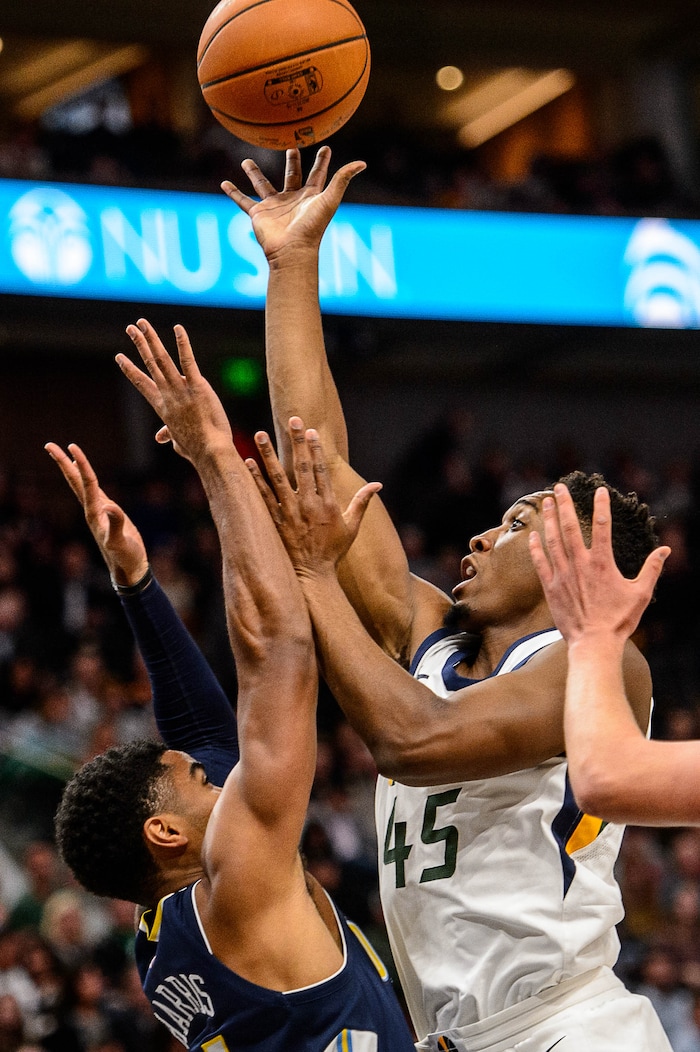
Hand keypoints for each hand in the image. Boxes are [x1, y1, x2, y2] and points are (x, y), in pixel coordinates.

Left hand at [44, 442, 148, 586]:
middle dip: (63, 462)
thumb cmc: (125, 556)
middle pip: (75, 481)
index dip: (80, 463)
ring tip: (65, 455)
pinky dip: (88, 480)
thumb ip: (116, 525)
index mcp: (95, 513)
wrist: (127, 569)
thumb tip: (110, 508)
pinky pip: (93, 492)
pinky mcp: (106, 515)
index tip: (72, 446)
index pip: (87, 482)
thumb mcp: (121, 542)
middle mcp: (92, 510)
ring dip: (72, 469)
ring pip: (81, 486)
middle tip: (49, 445)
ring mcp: (98, 512)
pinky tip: (87, 477)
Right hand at [117, 319, 232, 464]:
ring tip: (142, 323)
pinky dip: (182, 344)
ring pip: (162, 359)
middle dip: (139, 344)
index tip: (119, 357)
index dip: (130, 369)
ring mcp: (180, 389)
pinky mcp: (197, 387)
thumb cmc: (196, 448)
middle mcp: (167, 395)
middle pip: (150, 364)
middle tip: (130, 327)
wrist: (209, 451)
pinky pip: (188, 361)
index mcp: (162, 406)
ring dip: (151, 339)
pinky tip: (177, 328)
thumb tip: (160, 438)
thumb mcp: (177, 440)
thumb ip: (168, 434)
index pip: (142, 383)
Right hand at [221, 146, 365, 261]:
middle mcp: (292, 199)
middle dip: (292, 161)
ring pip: (263, 184)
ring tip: (246, 160)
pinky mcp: (259, 214)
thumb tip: (362, 163)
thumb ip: (342, 179)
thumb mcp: (329, 199)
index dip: (322, 161)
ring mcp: (275, 206)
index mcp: (311, 196)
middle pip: (292, 175)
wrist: (292, 251)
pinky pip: (243, 201)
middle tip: (292, 145)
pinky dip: (233, 193)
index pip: (318, 174)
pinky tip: (224, 184)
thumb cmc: (312, 227)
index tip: (325, 147)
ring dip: (255, 173)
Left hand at [246, 416, 380, 576]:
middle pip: (302, 467)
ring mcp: (290, 513)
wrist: (313, 576)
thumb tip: (378, 485)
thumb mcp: (352, 527)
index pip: (321, 470)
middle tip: (291, 420)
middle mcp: (309, 505)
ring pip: (278, 477)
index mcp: (328, 504)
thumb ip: (362, 503)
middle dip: (297, 442)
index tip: (310, 430)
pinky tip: (247, 463)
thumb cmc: (333, 552)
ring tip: (260, 435)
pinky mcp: (275, 521)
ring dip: (269, 455)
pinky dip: (255, 480)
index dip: (316, 448)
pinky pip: (264, 497)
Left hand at [529, 483, 669, 643]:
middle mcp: (580, 564)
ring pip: (553, 540)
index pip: (603, 527)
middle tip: (558, 488)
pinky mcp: (551, 587)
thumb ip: (652, 569)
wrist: (594, 643)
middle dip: (564, 505)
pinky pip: (540, 563)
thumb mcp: (641, 594)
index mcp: (603, 563)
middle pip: (570, 527)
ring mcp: (563, 575)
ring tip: (545, 502)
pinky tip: (533, 535)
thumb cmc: (619, 620)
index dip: (601, 506)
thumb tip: (666, 550)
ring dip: (548, 520)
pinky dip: (536, 548)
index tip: (599, 490)